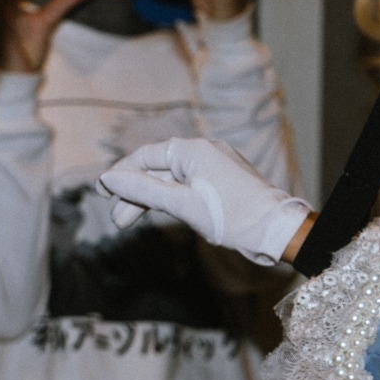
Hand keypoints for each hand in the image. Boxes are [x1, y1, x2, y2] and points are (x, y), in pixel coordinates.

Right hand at [99, 137, 312, 265]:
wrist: (276, 229)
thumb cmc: (232, 216)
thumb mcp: (181, 204)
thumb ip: (144, 190)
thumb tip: (109, 177)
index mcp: (194, 150)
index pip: (146, 156)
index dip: (122, 173)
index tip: (102, 192)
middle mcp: (205, 151)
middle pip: (158, 167)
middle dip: (135, 192)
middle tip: (118, 219)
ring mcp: (216, 164)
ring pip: (173, 178)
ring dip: (151, 198)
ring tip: (130, 221)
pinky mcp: (224, 179)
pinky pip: (189, 183)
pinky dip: (172, 197)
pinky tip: (160, 212)